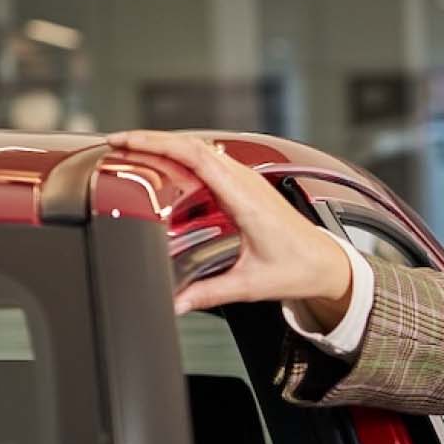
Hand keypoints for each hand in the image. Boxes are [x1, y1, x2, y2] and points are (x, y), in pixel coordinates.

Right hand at [105, 129, 352, 316]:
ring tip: (132, 151)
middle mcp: (246, 182)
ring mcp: (247, 180)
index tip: (126, 142)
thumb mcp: (249, 285)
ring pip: (200, 149)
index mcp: (244, 199)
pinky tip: (164, 166)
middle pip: (192, 145)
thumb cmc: (297, 268)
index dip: (158, 143)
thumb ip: (209, 293)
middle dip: (151, 140)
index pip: (195, 156)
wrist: (327, 263)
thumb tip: (175, 303)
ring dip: (166, 145)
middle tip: (116, 144)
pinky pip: (210, 161)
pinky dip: (182, 156)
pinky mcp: (246, 185)